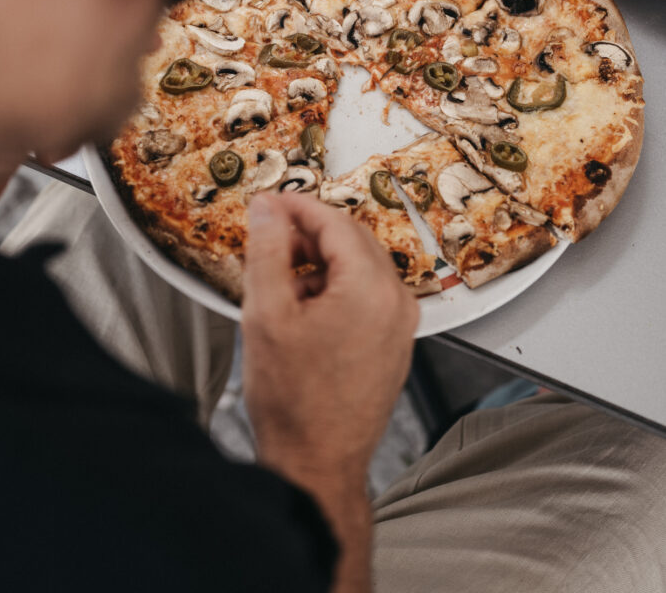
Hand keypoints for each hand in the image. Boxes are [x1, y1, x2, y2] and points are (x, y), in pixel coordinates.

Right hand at [242, 190, 418, 494]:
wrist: (317, 464)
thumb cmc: (296, 403)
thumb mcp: (266, 313)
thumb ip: (267, 250)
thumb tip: (268, 210)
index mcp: (371, 288)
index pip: (335, 222)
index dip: (297, 207)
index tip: (270, 204)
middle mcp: (396, 302)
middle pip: (352, 240)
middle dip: (308, 233)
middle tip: (270, 237)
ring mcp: (400, 325)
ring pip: (359, 267)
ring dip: (320, 261)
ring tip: (280, 280)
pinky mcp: (394, 344)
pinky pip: (367, 294)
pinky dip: (335, 287)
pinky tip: (302, 308)